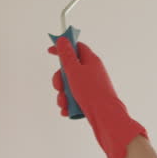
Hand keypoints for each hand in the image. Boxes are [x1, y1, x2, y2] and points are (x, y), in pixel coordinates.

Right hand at [48, 38, 147, 157]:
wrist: (105, 117)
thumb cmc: (92, 93)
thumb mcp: (75, 71)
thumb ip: (67, 56)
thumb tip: (62, 40)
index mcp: (91, 61)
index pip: (76, 47)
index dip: (63, 47)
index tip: (50, 51)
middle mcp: (92, 73)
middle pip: (70, 69)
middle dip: (60, 79)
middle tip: (59, 87)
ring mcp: (91, 87)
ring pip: (70, 86)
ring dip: (63, 95)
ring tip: (64, 103)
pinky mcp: (90, 100)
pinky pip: (75, 99)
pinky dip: (69, 104)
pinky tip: (67, 111)